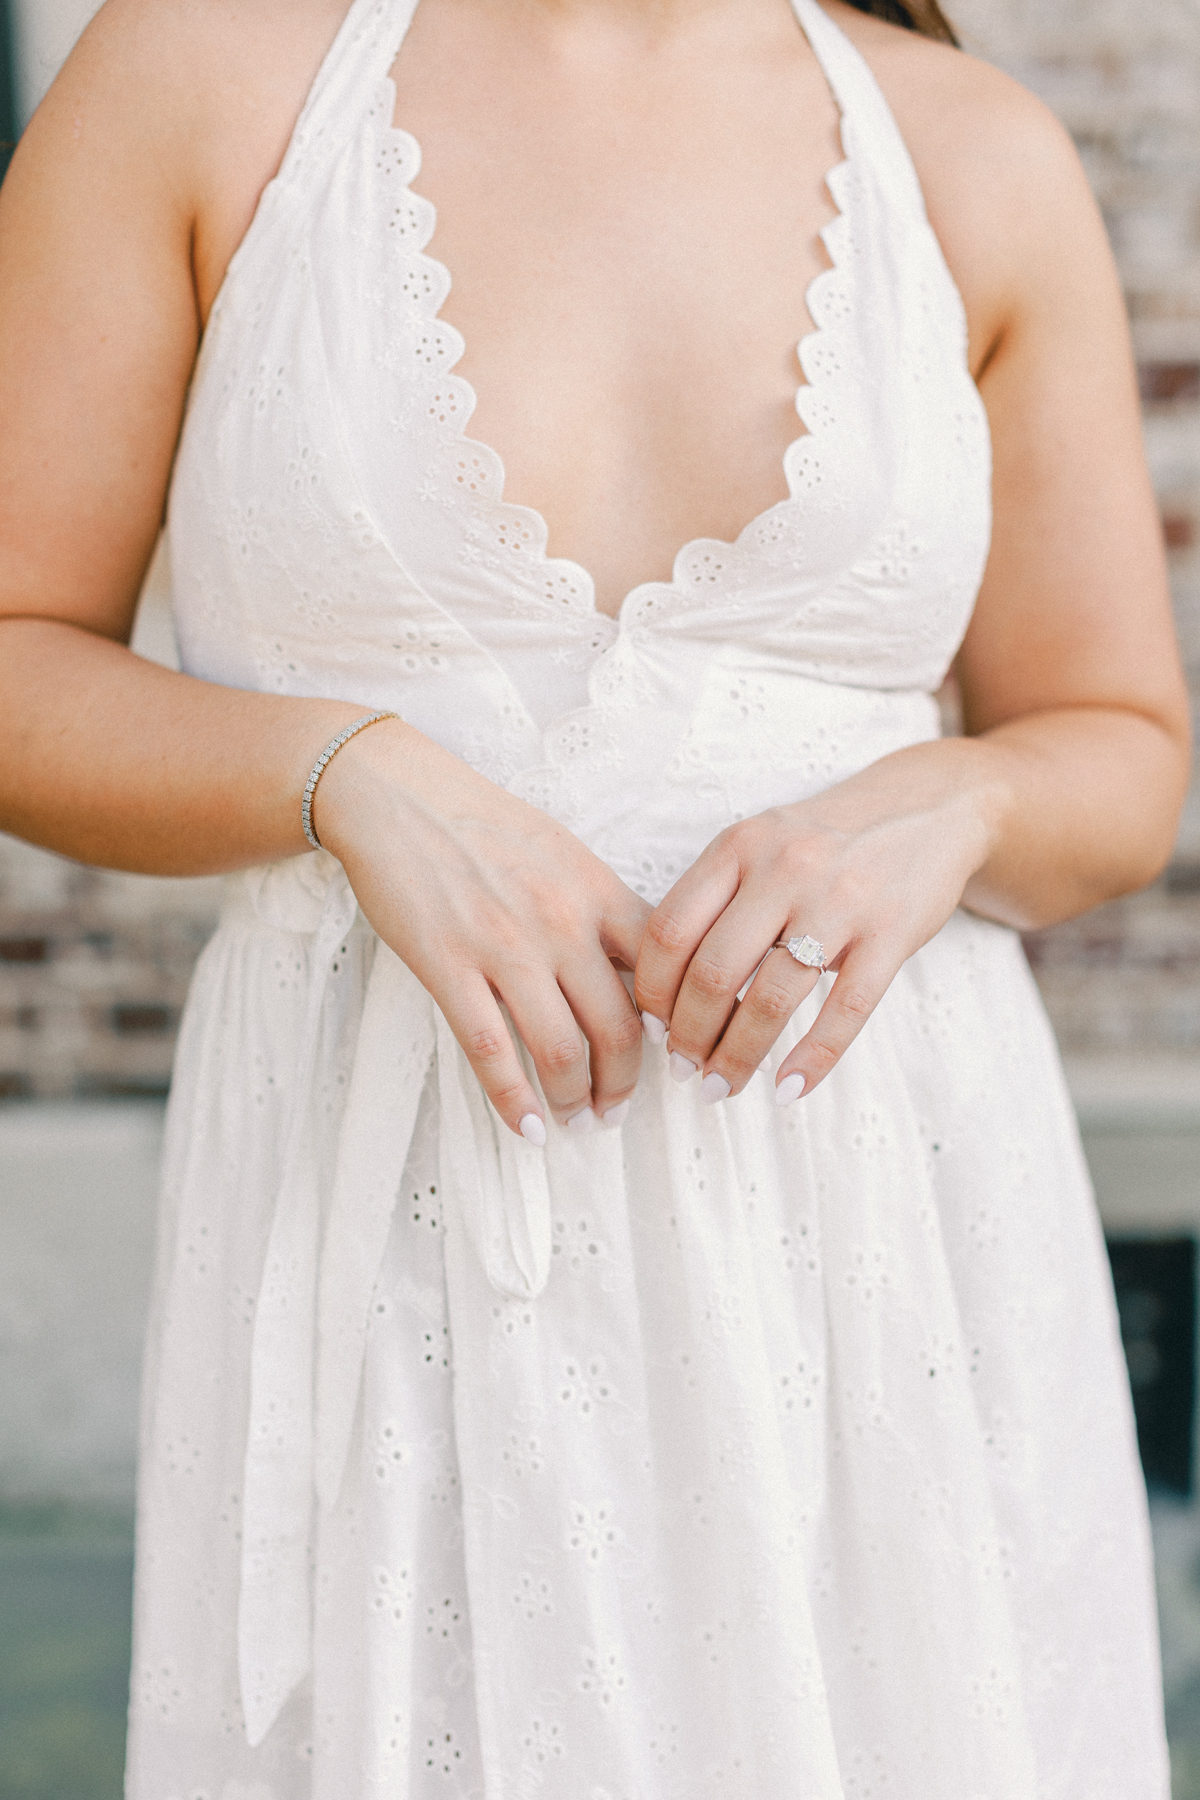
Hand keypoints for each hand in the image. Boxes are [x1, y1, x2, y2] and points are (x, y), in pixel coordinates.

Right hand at [316, 720, 649, 1140]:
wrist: (398, 795)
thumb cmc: (482, 822)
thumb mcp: (562, 851)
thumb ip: (600, 907)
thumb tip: (635, 970)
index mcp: (597, 891)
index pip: (660, 972)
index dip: (672, 1026)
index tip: (668, 1056)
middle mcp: (560, 923)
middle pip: (617, 1027)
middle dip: (624, 1084)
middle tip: (617, 1110)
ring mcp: (503, 947)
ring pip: (560, 1049)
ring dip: (575, 1099)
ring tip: (576, 1123)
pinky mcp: (447, 967)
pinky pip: (491, 1050)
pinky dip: (515, 1101)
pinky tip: (529, 1127)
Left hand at [634, 748, 1000, 1103]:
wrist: (927, 807)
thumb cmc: (827, 840)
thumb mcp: (762, 844)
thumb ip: (716, 898)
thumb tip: (666, 993)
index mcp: (739, 846)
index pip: (670, 930)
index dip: (651, 992)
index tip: (651, 1028)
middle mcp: (784, 868)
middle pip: (713, 972)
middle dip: (688, 1036)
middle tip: (682, 1070)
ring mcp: (840, 900)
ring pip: (772, 999)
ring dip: (739, 1056)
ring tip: (722, 1086)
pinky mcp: (891, 933)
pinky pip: (845, 1011)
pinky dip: (812, 1060)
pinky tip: (790, 1089)